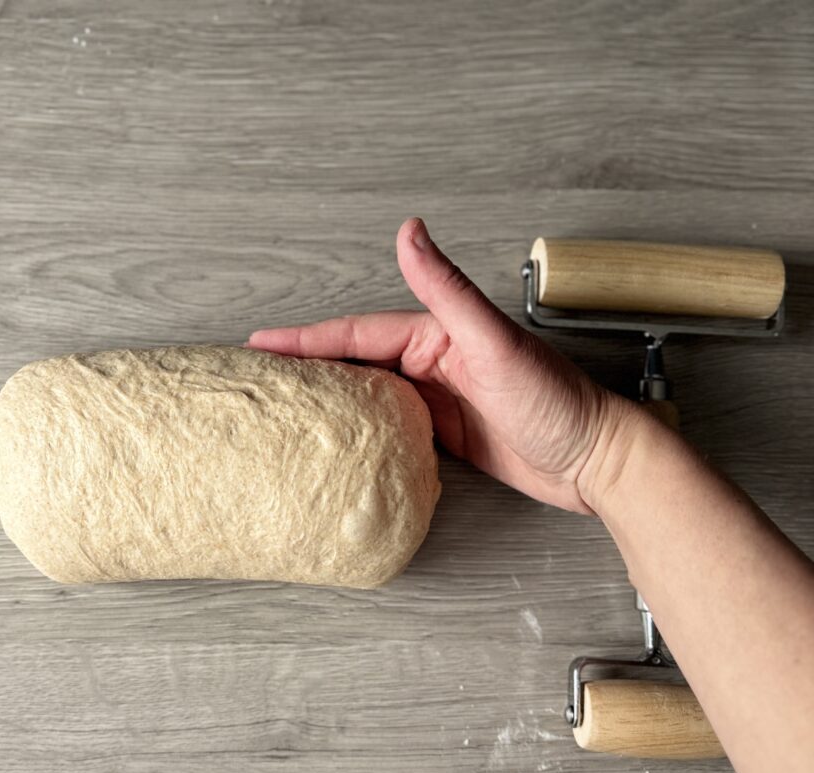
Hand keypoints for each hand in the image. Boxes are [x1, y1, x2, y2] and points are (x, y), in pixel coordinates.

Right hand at [247, 218, 636, 514]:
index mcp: (436, 336)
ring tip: (286, 409)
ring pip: (368, 395)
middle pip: (355, 362)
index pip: (357, 335)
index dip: (306, 338)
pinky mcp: (445, 435)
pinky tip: (339, 439)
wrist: (593, 459)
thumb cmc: (555, 400)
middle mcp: (432, 363)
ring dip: (329, 398)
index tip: (261, 344)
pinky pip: (389, 428)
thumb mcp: (493, 341)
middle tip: (260, 380)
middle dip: (307, 366)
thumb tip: (409, 230)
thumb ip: (446, 289)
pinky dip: (360, 430)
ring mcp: (437, 400)